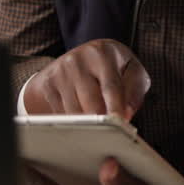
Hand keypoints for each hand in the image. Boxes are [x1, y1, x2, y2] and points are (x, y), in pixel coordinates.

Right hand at [23, 39, 150, 118]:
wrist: (81, 57)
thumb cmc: (113, 67)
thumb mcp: (131, 71)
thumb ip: (134, 91)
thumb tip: (125, 115)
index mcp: (103, 53)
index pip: (111, 86)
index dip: (116, 107)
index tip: (120, 123)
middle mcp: (79, 59)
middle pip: (91, 102)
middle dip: (103, 120)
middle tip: (112, 131)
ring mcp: (61, 71)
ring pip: (76, 112)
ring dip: (89, 123)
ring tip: (98, 118)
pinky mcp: (48, 84)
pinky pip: (62, 113)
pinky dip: (74, 120)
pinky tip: (81, 114)